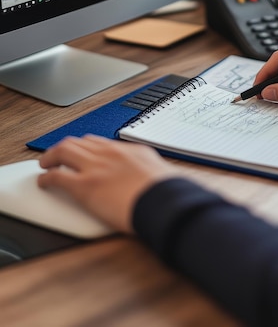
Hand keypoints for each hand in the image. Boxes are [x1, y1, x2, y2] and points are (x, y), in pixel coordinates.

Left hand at [38, 135, 177, 233]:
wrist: (164, 202)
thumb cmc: (169, 194)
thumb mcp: (165, 175)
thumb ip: (154, 174)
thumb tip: (164, 180)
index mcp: (130, 151)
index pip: (101, 143)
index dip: (87, 147)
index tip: (84, 151)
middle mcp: (110, 154)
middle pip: (79, 142)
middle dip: (65, 147)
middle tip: (58, 155)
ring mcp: (96, 167)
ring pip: (64, 151)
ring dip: (51, 156)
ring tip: (46, 163)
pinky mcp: (84, 186)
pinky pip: (57, 176)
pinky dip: (47, 177)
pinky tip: (43, 181)